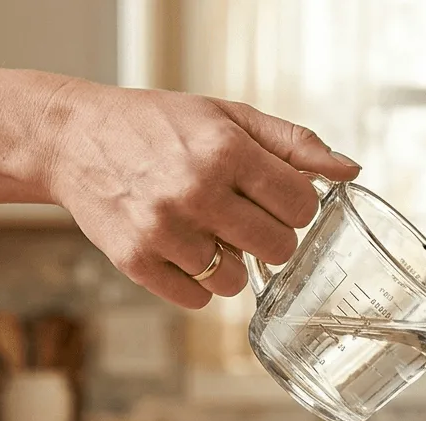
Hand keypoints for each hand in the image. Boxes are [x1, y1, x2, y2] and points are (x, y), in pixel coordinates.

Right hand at [43, 81, 360, 307]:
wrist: (73, 138)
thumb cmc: (159, 126)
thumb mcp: (229, 117)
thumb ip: (294, 143)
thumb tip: (351, 170)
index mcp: (225, 150)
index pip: (302, 205)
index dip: (297, 206)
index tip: (278, 199)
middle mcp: (195, 190)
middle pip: (277, 248)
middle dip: (271, 238)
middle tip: (246, 219)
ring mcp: (163, 229)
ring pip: (236, 281)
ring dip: (231, 263)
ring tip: (209, 234)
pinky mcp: (135, 260)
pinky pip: (197, 299)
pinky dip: (198, 283)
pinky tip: (184, 252)